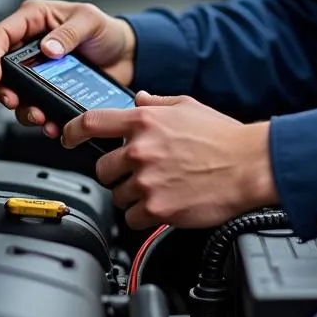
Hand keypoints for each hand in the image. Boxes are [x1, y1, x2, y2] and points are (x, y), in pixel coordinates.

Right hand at [0, 0, 135, 137]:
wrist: (127, 56)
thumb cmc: (107, 31)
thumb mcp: (90, 21)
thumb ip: (69, 32)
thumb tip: (48, 48)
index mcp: (35, 19)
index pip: (1, 34)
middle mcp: (31, 45)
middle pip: (2, 69)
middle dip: (4, 89)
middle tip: (13, 101)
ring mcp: (39, 69)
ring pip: (17, 92)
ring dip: (23, 108)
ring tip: (39, 117)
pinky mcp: (49, 89)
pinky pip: (37, 105)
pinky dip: (42, 117)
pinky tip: (51, 123)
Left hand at [63, 92, 278, 229]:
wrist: (250, 165)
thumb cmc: (223, 137)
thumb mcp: (188, 106)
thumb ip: (158, 103)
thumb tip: (139, 98)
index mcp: (145, 120)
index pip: (91, 122)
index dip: (71, 131)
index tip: (66, 138)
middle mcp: (141, 149)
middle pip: (102, 168)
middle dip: (116, 173)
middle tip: (139, 173)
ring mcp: (147, 180)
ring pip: (118, 195)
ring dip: (133, 195)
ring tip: (160, 188)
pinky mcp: (157, 208)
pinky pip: (132, 219)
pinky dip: (144, 216)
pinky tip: (164, 204)